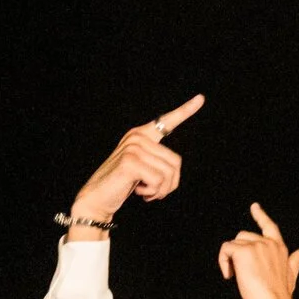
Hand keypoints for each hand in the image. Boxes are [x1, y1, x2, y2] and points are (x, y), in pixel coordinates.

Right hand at [68, 95, 204, 225]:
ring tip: (145, 192)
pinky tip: (139, 192)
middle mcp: (137, 136)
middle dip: (169, 185)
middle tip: (153, 192)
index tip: (200, 99)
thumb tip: (174, 169)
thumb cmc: (121, 185)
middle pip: (176, 162)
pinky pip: (158, 181)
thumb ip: (157, 162)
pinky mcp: (130, 162)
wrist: (98, 199)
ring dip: (160, 190)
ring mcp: (133, 147)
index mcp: (141, 135)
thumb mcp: (142, 169)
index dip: (185, 111)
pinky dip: (152, 192)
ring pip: (168, 174)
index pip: (166, 121)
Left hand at [218, 203, 298, 298]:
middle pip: (243, 236)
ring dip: (230, 259)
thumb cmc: (280, 296)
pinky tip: (229, 276)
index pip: (269, 227)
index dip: (261, 216)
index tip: (254, 207)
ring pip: (233, 244)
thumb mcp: (291, 276)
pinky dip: (223, 261)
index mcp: (279, 248)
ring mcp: (256, 245)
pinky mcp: (244, 251)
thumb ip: (294, 262)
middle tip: (237, 272)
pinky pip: (226, 249)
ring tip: (234, 276)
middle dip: (237, 252)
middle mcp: (268, 243)